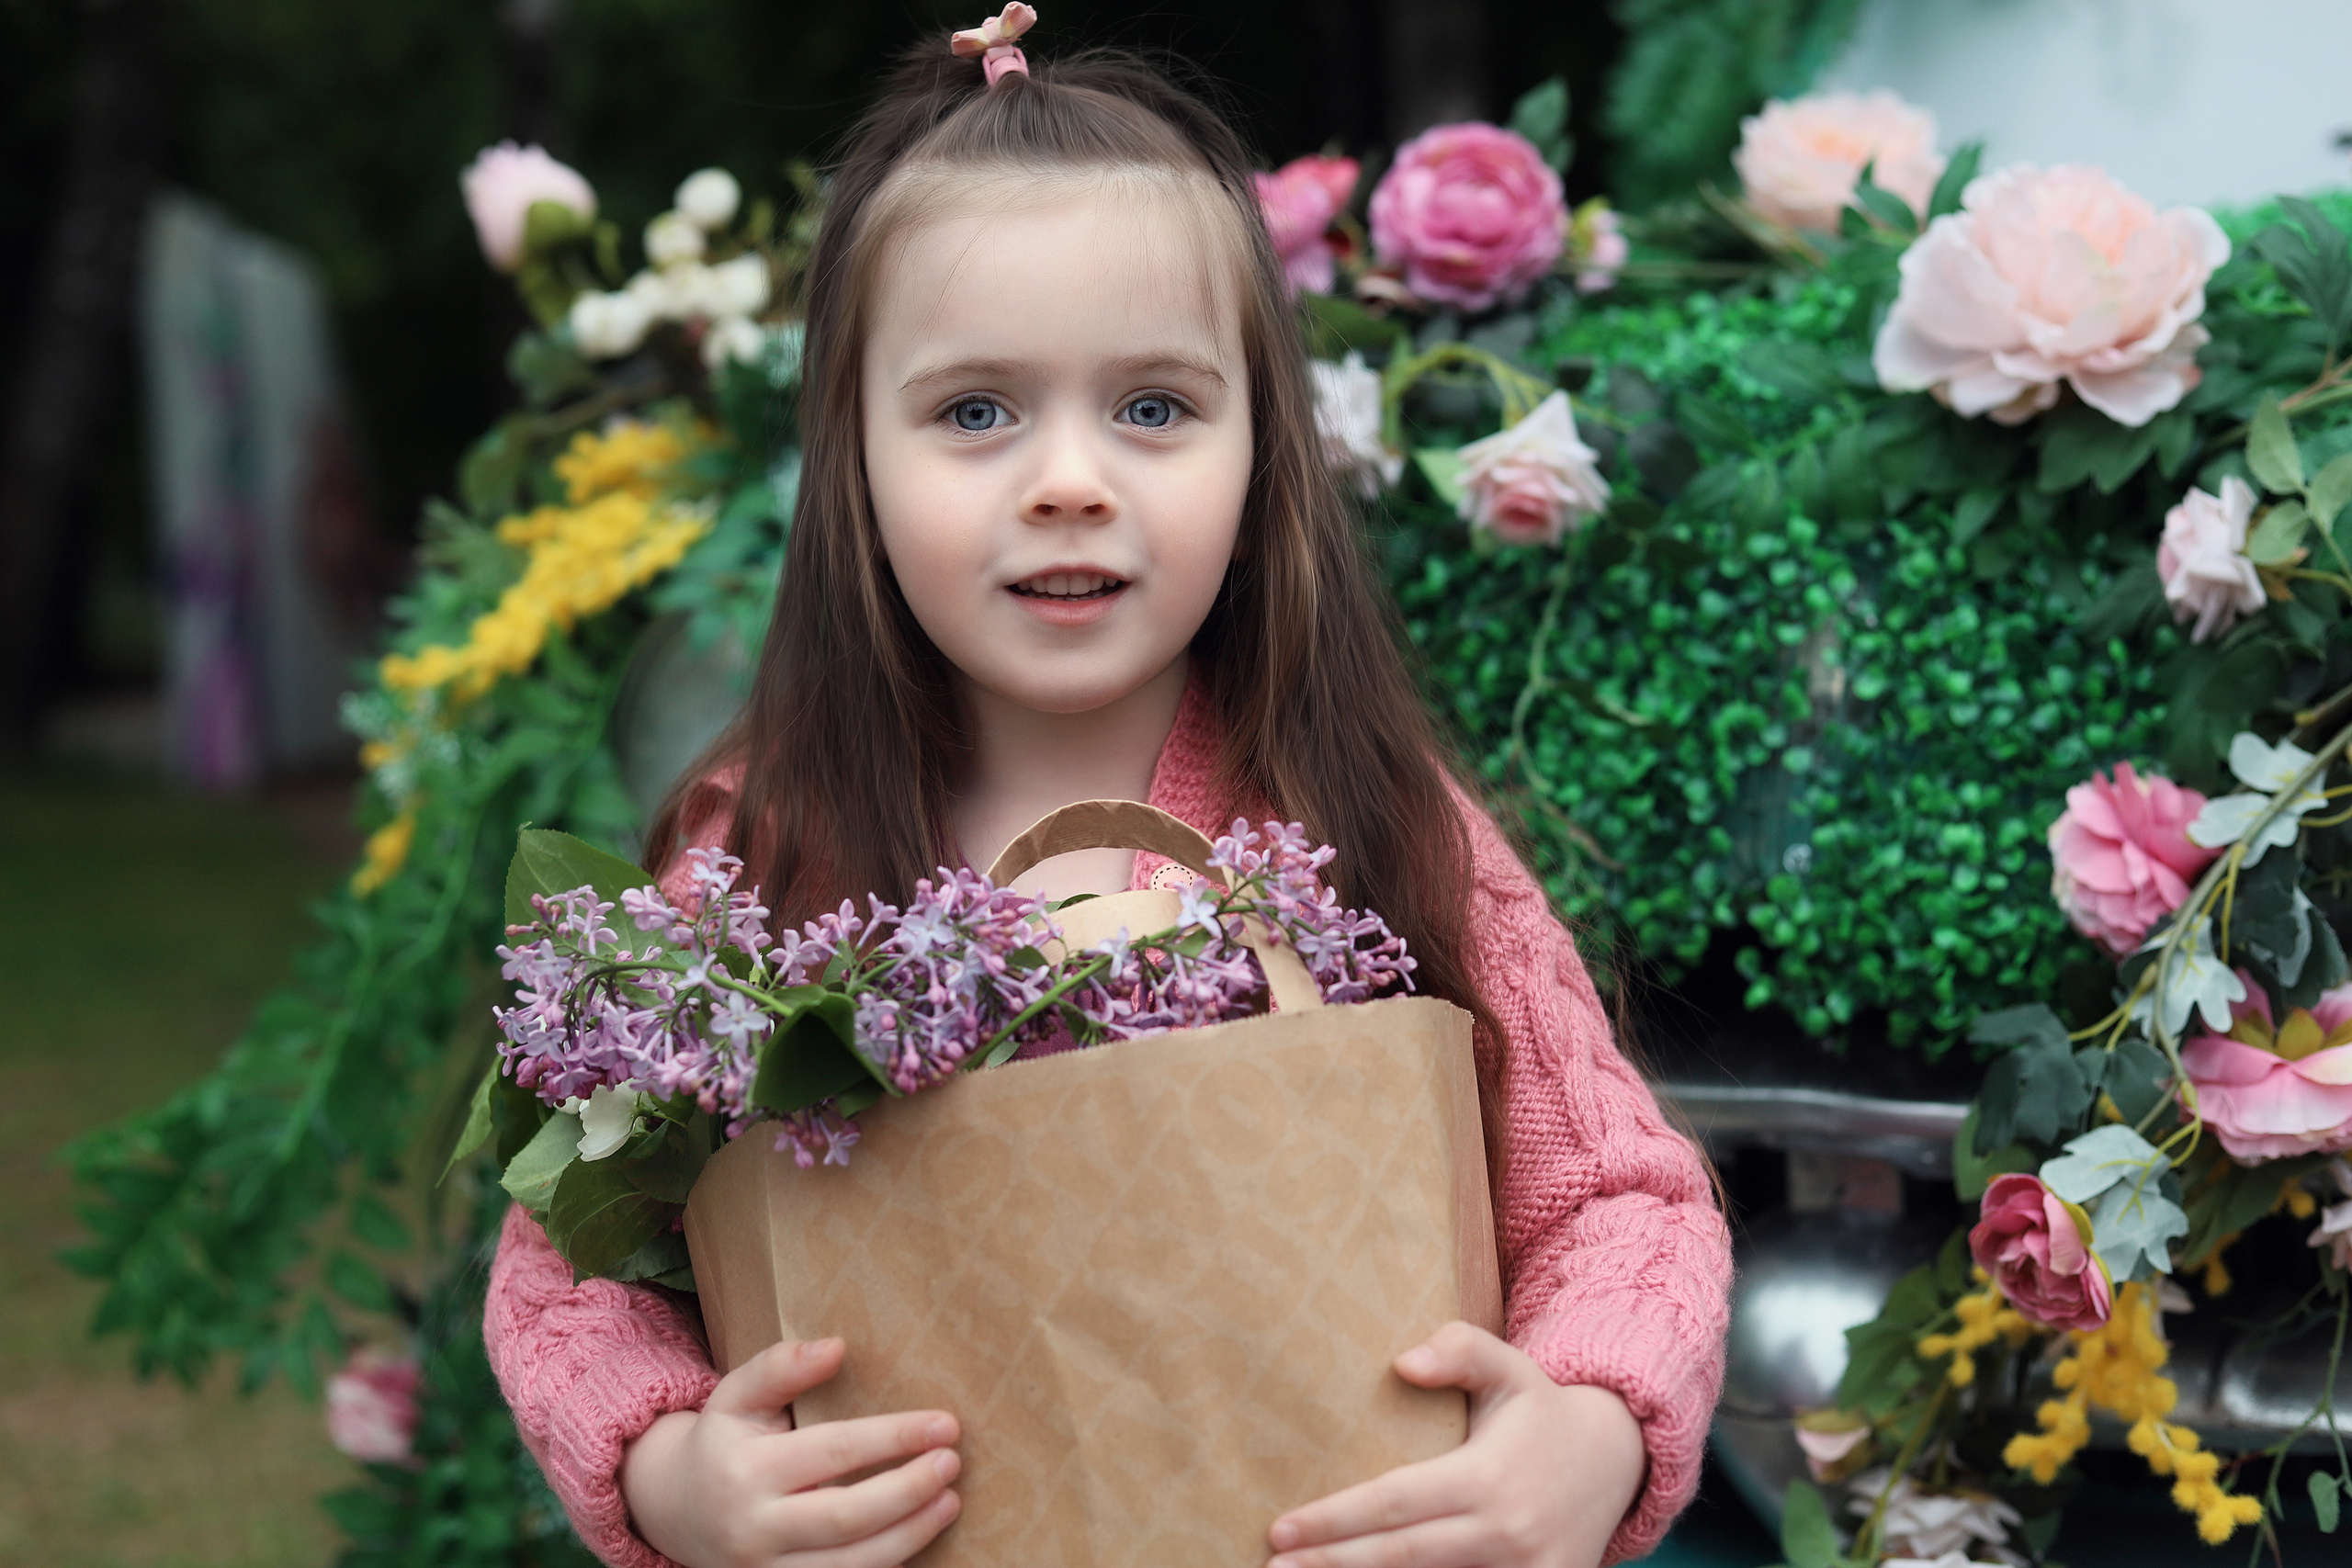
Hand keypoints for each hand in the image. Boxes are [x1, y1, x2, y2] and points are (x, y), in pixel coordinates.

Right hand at [620, 1337, 961, 1567]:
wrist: (675, 1510)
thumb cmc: (721, 1441)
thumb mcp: (736, 1395)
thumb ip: (780, 1366)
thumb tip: (836, 1347)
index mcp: (744, 1471)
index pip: (833, 1451)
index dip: (893, 1438)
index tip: (944, 1423)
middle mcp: (754, 1528)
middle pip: (845, 1517)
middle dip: (907, 1491)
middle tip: (952, 1462)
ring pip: (849, 1565)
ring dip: (909, 1535)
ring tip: (950, 1502)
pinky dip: (886, 1564)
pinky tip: (917, 1535)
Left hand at [1265, 1322, 1645, 1567]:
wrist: (1617, 1462)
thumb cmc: (1541, 1411)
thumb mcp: (1508, 1366)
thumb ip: (1460, 1349)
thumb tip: (1403, 1362)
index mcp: (1486, 1477)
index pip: (1394, 1503)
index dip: (1334, 1521)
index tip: (1281, 1530)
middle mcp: (1504, 1533)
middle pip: (1400, 1557)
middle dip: (1332, 1565)